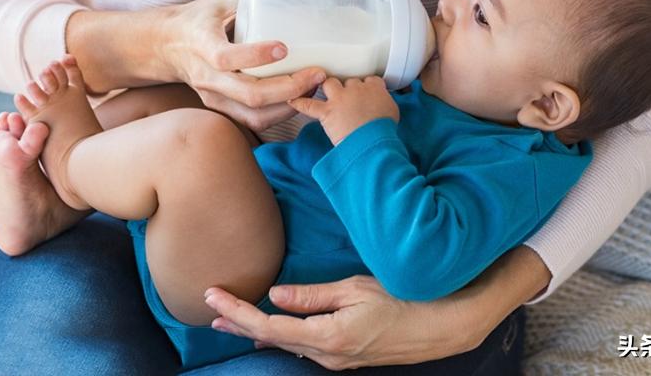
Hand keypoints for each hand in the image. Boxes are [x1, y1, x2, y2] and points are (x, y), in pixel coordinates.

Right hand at [160, 0, 327, 131]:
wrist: (169, 44)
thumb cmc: (205, 15)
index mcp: (202, 43)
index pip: (225, 57)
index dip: (255, 55)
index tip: (284, 48)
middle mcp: (206, 75)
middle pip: (249, 94)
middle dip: (289, 88)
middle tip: (317, 73)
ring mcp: (213, 96)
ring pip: (255, 114)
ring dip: (290, 105)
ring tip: (314, 86)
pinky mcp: (222, 108)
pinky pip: (254, 121)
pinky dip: (281, 114)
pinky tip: (299, 97)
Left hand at [203, 276, 472, 370]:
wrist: (441, 326)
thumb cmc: (403, 299)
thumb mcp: (355, 289)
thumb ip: (312, 296)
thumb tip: (275, 295)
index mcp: (327, 337)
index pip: (269, 326)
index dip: (237, 312)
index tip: (212, 297)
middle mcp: (327, 355)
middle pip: (271, 339)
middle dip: (238, 324)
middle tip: (209, 310)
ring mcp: (336, 360)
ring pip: (286, 345)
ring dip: (256, 330)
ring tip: (230, 319)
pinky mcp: (345, 357)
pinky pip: (303, 347)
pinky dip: (280, 335)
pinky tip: (270, 329)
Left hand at [288, 76, 398, 144]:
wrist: (373, 141)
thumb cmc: (384, 130)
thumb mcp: (392, 111)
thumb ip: (385, 102)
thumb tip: (381, 105)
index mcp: (374, 87)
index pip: (369, 79)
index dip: (366, 86)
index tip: (365, 92)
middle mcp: (356, 89)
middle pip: (349, 81)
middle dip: (347, 88)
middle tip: (348, 98)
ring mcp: (340, 99)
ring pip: (329, 83)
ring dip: (328, 87)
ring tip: (327, 93)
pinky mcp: (327, 112)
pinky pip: (308, 105)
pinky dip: (300, 103)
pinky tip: (292, 100)